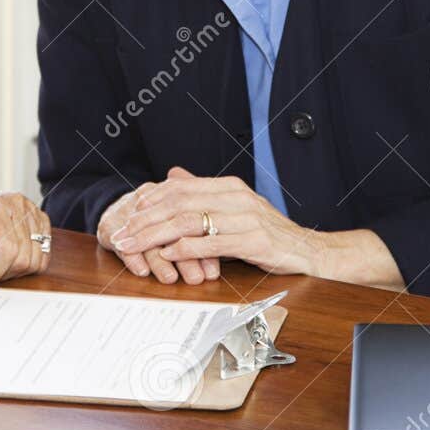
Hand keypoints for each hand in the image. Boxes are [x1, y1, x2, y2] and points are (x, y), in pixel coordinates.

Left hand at [0, 193, 51, 284]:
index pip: (6, 249)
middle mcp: (12, 203)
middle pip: (23, 257)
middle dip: (0, 272)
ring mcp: (27, 209)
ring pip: (36, 258)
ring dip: (13, 268)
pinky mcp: (36, 218)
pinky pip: (43, 253)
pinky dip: (26, 262)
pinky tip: (6, 255)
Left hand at [108, 167, 321, 275]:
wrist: (308, 250)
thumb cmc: (269, 232)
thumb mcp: (234, 207)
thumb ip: (202, 192)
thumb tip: (172, 174)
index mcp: (228, 187)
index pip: (179, 188)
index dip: (149, 200)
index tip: (127, 215)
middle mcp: (235, 197)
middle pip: (178, 203)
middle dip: (145, 220)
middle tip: (121, 234)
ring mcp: (246, 218)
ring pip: (190, 222)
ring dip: (156, 235)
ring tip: (135, 246)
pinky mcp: (254, 241)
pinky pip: (213, 243)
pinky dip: (186, 249)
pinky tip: (168, 255)